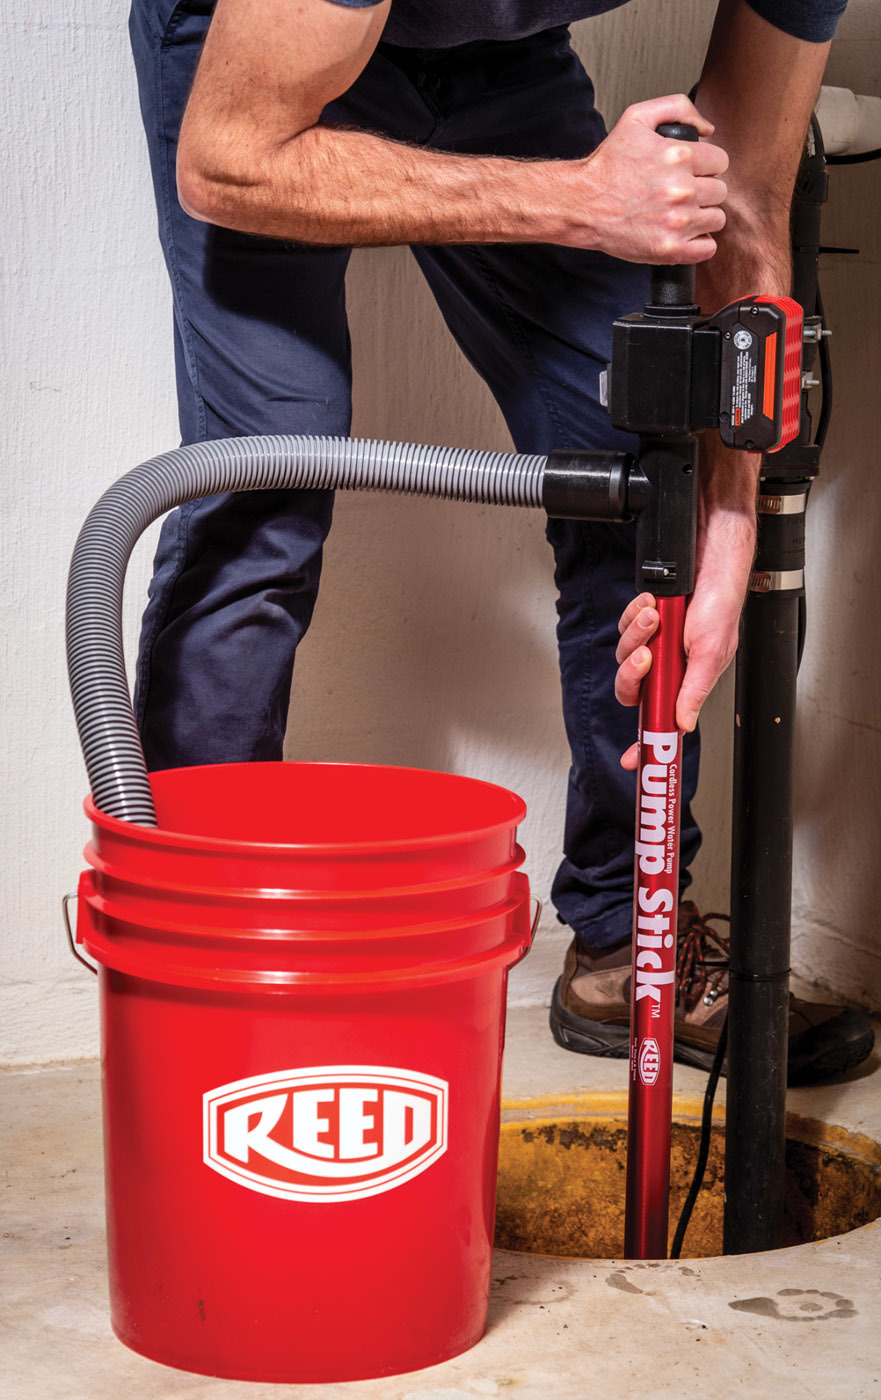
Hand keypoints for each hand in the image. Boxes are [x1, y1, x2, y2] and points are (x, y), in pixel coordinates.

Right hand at [566, 93, 728, 264]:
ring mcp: (677, 222)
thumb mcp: (637, 117)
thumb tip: (708, 128)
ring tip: (681, 213)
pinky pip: (707, 249)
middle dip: (704, 191)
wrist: (582, 204)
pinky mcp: (670, 249)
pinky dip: (699, 243)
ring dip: (702, 216)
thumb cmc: (608, 165)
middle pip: (720, 191)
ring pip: (716, 219)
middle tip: (682, 193)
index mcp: (679, 156)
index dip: (707, 166)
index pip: (720, 161)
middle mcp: (682, 190)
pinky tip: (683, 234)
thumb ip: (678, 108)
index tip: (693, 172)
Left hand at [615, 442, 758, 769]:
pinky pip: (625, 627)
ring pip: (625, 655)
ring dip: (635, 635)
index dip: (646, 742)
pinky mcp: (646, 618)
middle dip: (633, 672)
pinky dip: (634, 616)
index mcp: (690, 679)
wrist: (711, 548)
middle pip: (632, 688)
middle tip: (648, 656)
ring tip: (655, 617)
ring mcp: (658, 641)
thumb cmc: (723, 594)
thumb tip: (683, 724)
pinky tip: (650, 605)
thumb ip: (694, 689)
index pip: (663, 719)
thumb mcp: (713, 648)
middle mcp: (672, 664)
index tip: (633, 761)